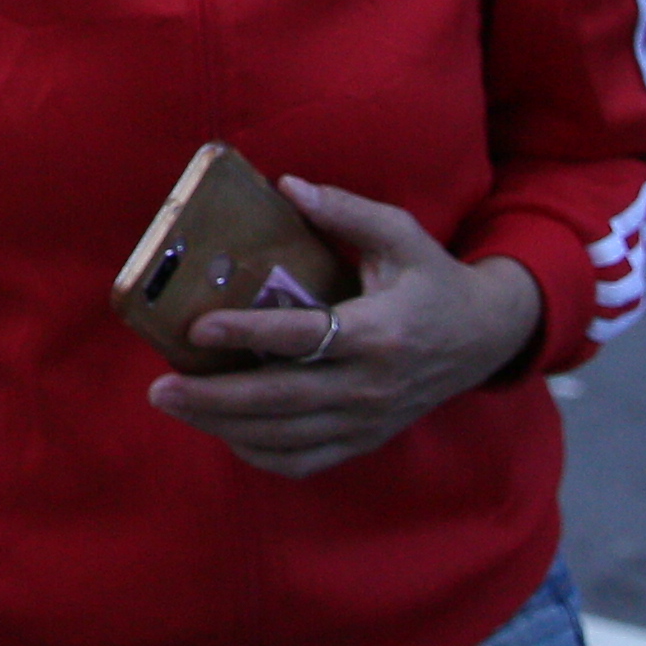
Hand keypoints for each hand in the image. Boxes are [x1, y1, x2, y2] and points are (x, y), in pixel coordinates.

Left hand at [151, 178, 547, 477]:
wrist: (486, 338)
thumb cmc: (434, 280)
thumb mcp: (401, 235)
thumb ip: (346, 211)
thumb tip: (286, 185)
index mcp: (378, 333)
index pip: (303, 339)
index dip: (249, 335)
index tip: (198, 328)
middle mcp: (370, 386)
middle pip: (283, 401)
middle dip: (216, 398)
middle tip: (160, 387)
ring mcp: (368, 421)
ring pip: (286, 438)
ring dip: (225, 426)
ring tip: (175, 404)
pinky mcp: (366, 440)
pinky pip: (306, 461)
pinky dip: (261, 454)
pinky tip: (224, 432)